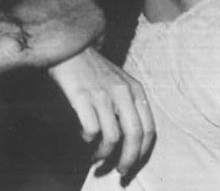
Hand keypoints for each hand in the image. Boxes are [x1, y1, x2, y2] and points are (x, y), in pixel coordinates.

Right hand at [1, 0, 104, 66]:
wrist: (14, 33)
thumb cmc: (4, 17)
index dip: (66, 0)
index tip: (58, 13)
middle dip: (76, 11)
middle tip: (65, 29)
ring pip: (93, 13)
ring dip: (86, 26)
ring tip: (73, 42)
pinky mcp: (97, 19)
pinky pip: (101, 32)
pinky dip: (94, 41)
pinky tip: (81, 50)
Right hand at [50, 47, 154, 177]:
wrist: (70, 47)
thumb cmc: (95, 71)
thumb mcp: (120, 83)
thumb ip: (129, 106)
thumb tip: (132, 144)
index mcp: (136, 90)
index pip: (149, 129)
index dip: (142, 152)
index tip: (133, 165)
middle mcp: (123, 92)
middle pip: (134, 136)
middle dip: (128, 160)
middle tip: (120, 172)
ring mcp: (103, 94)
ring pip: (112, 137)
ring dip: (103, 154)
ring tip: (96, 157)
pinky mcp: (82, 97)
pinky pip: (91, 130)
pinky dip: (88, 139)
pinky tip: (84, 136)